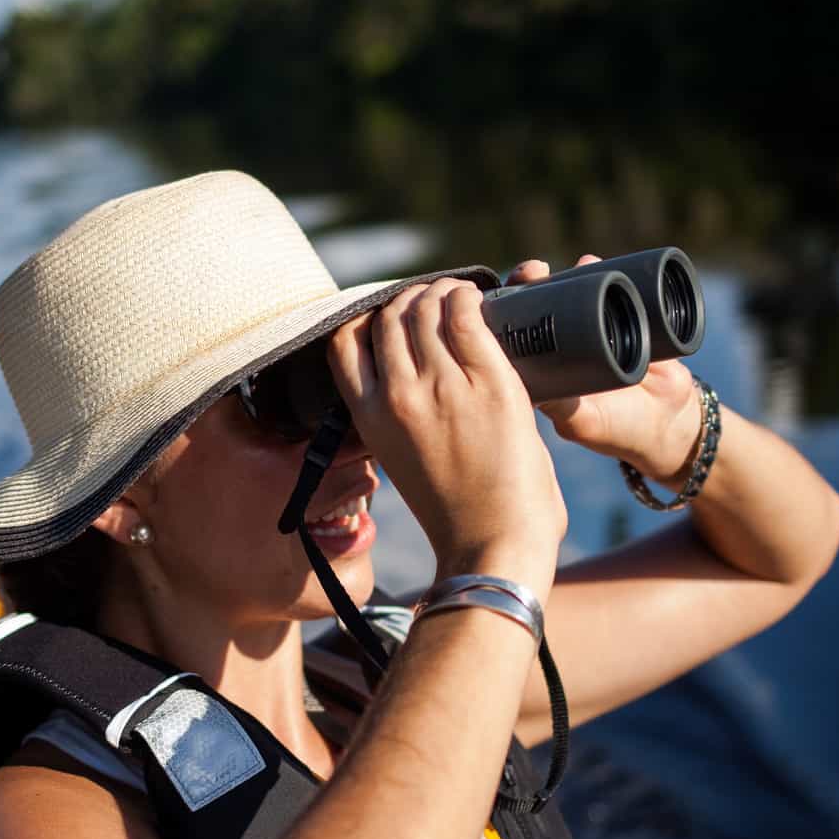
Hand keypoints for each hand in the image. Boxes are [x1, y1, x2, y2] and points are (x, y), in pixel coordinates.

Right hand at [328, 278, 565, 594]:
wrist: (494, 546)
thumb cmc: (456, 514)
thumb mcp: (400, 459)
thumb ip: (396, 417)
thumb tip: (409, 382)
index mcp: (369, 418)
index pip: (344, 343)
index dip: (368, 319)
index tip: (394, 319)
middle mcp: (398, 396)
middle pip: (389, 315)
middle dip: (411, 299)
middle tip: (438, 303)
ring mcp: (443, 387)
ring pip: (426, 307)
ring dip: (443, 292)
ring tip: (462, 297)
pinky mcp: (490, 383)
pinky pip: (467, 315)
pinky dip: (471, 297)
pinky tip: (482, 299)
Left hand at [509, 257, 705, 486]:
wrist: (671, 420)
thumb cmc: (619, 430)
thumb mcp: (584, 421)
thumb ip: (561, 406)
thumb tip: (528, 385)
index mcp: (545, 372)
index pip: (516, 335)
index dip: (505, 314)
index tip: (501, 295)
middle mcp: (562, 348)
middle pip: (537, 307)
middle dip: (529, 286)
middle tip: (531, 271)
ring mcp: (591, 332)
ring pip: (568, 294)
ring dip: (560, 275)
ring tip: (556, 265)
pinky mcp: (622, 321)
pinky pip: (605, 290)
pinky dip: (596, 273)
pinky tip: (590, 261)